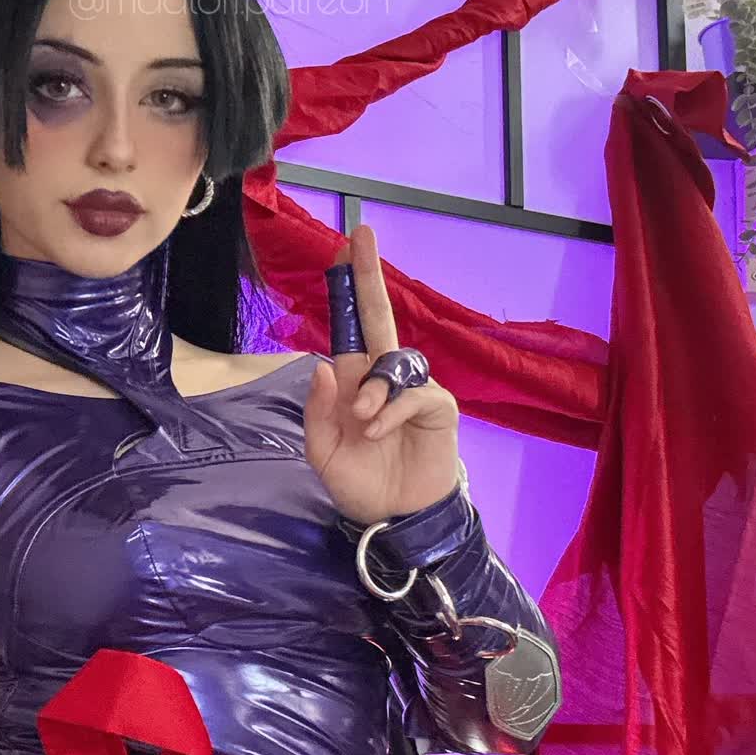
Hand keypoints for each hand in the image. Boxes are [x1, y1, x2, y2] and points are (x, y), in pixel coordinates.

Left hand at [303, 222, 460, 527]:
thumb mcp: (322, 453)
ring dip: (373, 390)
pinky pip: (414, 393)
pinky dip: (391, 410)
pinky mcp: (438, 406)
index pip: (349, 327)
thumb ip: (317, 412)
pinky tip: (378, 431)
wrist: (396, 518)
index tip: (345, 246)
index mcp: (353, 383)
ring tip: (362, 425)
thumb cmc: (360, 484)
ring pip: (393, 362)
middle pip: (378, 315)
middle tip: (363, 236)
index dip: (348, 290)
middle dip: (368, 275)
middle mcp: (383, 378)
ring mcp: (413, 389)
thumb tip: (323, 366)